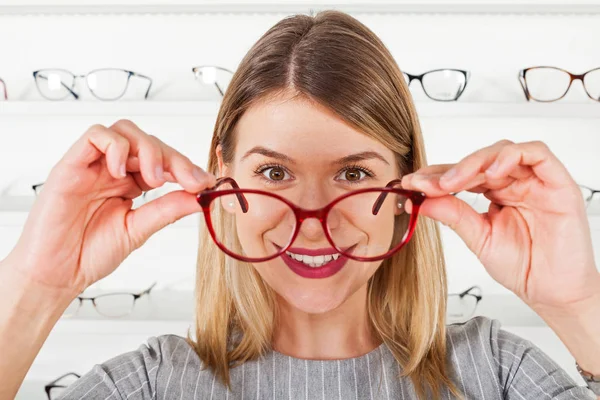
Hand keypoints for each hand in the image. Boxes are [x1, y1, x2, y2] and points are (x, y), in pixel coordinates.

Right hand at [3, 119, 214, 296]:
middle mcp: (113, 170)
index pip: (163, 161)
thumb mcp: (138, 230)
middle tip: (188, 181)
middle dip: (174, 158)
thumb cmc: (89, 253)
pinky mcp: (71, 165)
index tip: (206, 183)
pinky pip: (95, 136)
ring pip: (125, 131)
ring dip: (148, 149)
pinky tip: (122, 172)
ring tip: (153, 179)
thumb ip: (166, 210)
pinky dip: (116, 147)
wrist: (55, 273)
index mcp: (131, 184)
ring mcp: (93, 166)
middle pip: (148, 142)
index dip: (186, 167)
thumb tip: (200, 197)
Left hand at [400, 139, 599, 311]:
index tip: (410, 184)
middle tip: (425, 184)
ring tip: (452, 183)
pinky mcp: (558, 182)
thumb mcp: (478, 238)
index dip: (436, 176)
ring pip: (502, 151)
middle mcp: (515, 182)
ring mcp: (536, 181)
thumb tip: (421, 199)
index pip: (463, 175)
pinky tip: (490, 175)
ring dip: (473, 163)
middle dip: (448, 171)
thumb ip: (454, 215)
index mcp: (495, 193)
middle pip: (479, 161)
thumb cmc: (522, 266)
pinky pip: (536, 153)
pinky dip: (510, 157)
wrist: (552, 292)